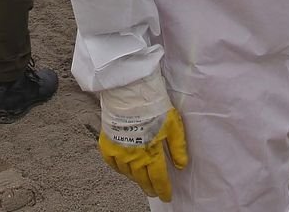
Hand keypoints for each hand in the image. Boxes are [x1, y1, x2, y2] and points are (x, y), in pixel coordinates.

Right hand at [97, 70, 188, 200]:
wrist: (130, 92)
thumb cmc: (154, 106)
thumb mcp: (173, 126)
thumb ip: (178, 148)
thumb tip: (181, 165)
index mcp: (152, 154)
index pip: (159, 179)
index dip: (163, 190)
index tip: (166, 196)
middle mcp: (134, 157)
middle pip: (142, 179)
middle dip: (149, 187)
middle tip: (153, 192)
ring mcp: (118, 151)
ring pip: (127, 173)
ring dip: (135, 178)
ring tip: (140, 180)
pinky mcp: (107, 143)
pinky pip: (111, 163)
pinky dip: (118, 168)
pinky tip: (123, 168)